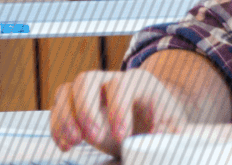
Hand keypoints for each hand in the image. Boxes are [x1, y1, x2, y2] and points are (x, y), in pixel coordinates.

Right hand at [49, 69, 188, 155]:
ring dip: (65, 117)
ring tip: (73, 143)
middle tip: (92, 137)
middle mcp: (110, 79)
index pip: (122, 86)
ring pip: (67, 90)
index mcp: (139, 82)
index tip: (122, 137)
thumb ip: (167, 138)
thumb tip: (156, 151)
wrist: (154, 118)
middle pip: (86, 79)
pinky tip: (65, 145)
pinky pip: (59, 105)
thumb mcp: (174, 129)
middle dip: (85, 109)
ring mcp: (91, 90)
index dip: (119, 110)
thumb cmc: (163, 123)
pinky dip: (57, 125)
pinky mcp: (76, 102)